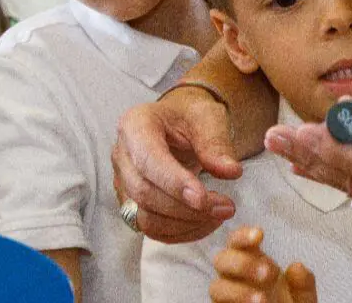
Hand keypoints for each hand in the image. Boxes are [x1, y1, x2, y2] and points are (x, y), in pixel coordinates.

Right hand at [113, 88, 241, 243]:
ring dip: (186, 224)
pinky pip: (151, 229)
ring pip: (145, 217)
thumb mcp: (207, 117)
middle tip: (226, 208)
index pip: (147, 159)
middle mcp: (121, 155)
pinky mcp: (131, 203)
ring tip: (219, 215)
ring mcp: (122, 182)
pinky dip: (181, 233)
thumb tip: (229, 171)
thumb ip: (216, 143)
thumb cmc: (190, 117)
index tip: (204, 198)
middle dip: (186, 208)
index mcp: (134, 125)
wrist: (178, 124)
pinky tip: (205, 223)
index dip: (173, 182)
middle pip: (143, 192)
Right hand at [209, 227, 317, 302]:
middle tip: (268, 273)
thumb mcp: (302, 299)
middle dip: (242, 263)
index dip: (243, 235)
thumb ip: (303, 286)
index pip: (237, 241)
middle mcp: (234, 278)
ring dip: (237, 291)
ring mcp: (227, 297)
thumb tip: (297, 267)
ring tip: (261, 299)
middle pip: (221, 260)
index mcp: (251, 264)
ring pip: (216, 287)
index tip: (259, 235)